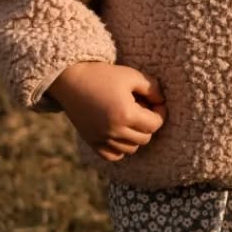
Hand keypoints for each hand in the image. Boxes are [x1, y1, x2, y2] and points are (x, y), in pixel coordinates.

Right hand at [47, 61, 166, 161]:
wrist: (70, 80)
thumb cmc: (103, 75)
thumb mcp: (131, 76)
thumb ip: (153, 88)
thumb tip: (161, 102)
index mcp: (126, 114)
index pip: (155, 124)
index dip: (160, 113)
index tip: (155, 103)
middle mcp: (114, 130)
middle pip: (145, 138)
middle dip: (148, 124)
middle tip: (141, 109)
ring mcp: (101, 138)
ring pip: (131, 149)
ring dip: (135, 136)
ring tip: (129, 119)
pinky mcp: (91, 142)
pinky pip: (113, 156)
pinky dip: (120, 148)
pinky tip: (118, 132)